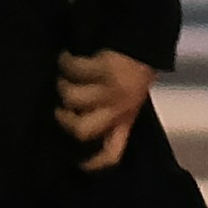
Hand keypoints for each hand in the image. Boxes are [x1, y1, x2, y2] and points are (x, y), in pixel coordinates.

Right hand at [53, 48, 156, 170]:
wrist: (146, 43)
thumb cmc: (135, 74)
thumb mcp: (131, 101)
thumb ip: (111, 116)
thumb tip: (78, 121)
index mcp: (126, 120)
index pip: (112, 153)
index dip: (94, 164)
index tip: (78, 164)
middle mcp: (119, 109)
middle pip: (82, 130)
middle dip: (65, 119)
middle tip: (60, 108)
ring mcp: (112, 89)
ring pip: (72, 98)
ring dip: (62, 86)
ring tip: (62, 77)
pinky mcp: (105, 67)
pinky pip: (74, 70)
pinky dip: (65, 62)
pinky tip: (64, 57)